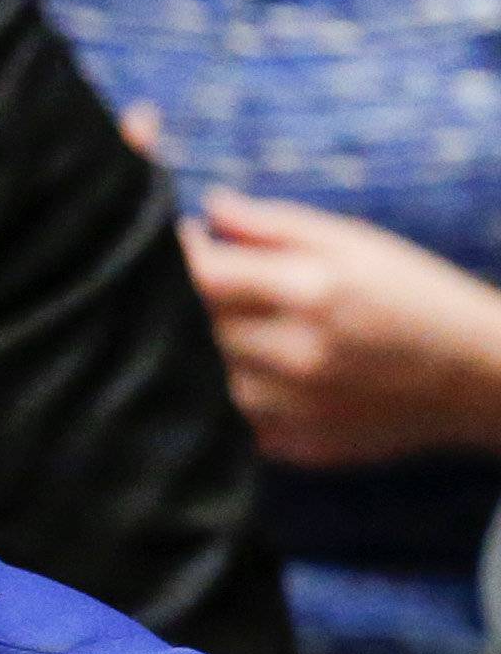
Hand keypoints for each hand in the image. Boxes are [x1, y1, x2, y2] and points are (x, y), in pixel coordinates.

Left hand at [180, 189, 500, 467]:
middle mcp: (297, 354)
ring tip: (266, 336)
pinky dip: (245, 396)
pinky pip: (236, 418)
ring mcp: (293, 408)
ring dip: (222, 353)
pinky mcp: (293, 445)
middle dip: (204, 303)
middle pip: (203, 326)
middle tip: (228, 290)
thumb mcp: (356, 244)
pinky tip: (280, 378)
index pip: (205, 276)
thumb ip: (274, 226)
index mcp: (312, 292)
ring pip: (212, 375)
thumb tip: (210, 208)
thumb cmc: (413, 295)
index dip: (182, 256)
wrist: (475, 377)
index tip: (181, 241)